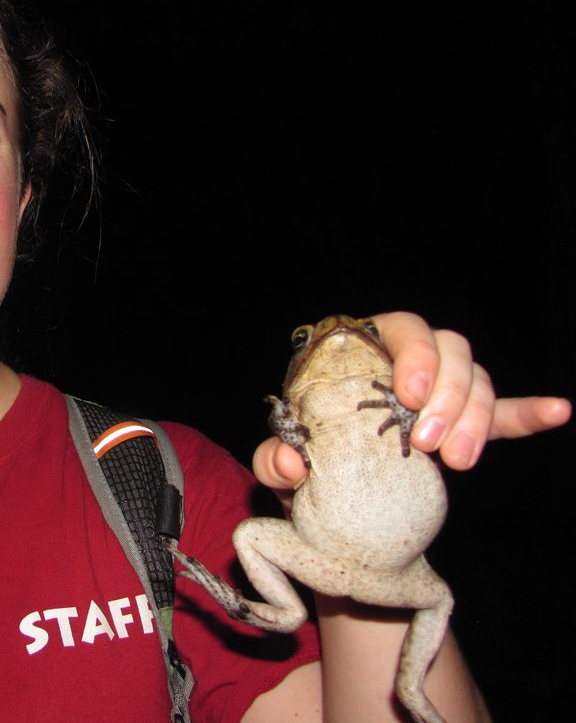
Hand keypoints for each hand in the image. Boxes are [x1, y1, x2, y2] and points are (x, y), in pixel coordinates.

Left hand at [253, 311, 571, 490]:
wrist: (321, 492)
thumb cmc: (300, 458)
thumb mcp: (277, 459)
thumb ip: (272, 458)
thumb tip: (289, 461)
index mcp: (357, 353)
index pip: (394, 327)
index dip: (413, 353)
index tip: (410, 395)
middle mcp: (404, 361)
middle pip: (448, 347)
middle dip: (448, 393)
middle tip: (428, 443)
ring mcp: (439, 389)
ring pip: (475, 376)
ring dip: (475, 415)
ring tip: (457, 462)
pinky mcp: (462, 422)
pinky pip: (503, 411)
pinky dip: (528, 412)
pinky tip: (558, 411)